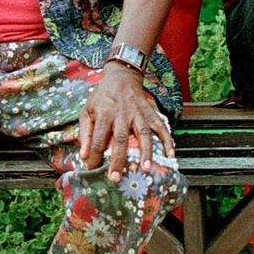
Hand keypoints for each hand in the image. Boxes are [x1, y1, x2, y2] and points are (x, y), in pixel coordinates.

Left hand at [78, 61, 174, 180]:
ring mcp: (138, 114)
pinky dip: (167, 141)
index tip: (91, 171)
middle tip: (116, 178)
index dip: (93, 156)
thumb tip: (83, 155)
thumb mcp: (87, 109)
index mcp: (104, 114)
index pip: (97, 139)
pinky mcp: (150, 113)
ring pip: (144, 134)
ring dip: (146, 152)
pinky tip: (170, 154)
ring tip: (146, 168)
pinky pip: (161, 127)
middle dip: (118, 160)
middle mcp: (122, 115)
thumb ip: (85, 132)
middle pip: (121, 139)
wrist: (122, 76)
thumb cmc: (102, 96)